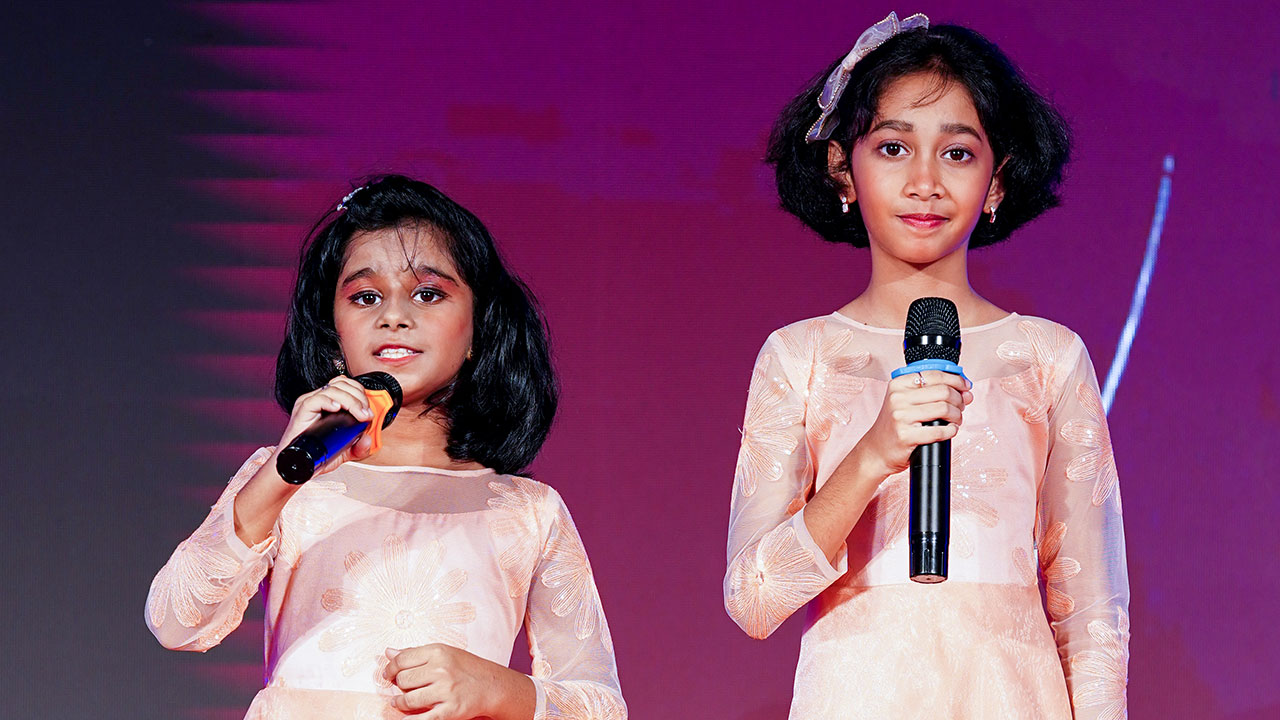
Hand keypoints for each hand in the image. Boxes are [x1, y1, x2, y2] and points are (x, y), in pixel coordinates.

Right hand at [272, 375, 376, 477]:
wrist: (296, 466)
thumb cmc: (316, 456)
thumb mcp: (344, 452)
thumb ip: (358, 447)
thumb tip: (368, 439)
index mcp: (328, 403)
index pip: (346, 385)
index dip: (360, 394)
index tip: (369, 413)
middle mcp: (318, 399)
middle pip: (342, 384)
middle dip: (359, 398)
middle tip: (366, 416)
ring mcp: (309, 403)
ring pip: (333, 390)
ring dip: (351, 401)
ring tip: (359, 416)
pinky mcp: (302, 410)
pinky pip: (316, 399)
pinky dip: (329, 402)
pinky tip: (337, 409)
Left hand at [383, 644, 532, 718]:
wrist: (492, 686)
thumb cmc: (466, 668)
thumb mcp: (444, 653)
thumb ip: (415, 653)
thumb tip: (388, 652)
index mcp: (438, 652)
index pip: (402, 659)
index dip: (390, 668)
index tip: (388, 674)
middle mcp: (441, 670)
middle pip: (403, 680)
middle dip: (398, 686)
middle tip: (401, 688)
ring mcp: (446, 691)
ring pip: (408, 700)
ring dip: (400, 703)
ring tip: (400, 702)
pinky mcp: (450, 711)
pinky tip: (405, 717)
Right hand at [854, 370, 972, 478]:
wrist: (876, 450)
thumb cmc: (895, 426)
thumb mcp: (906, 402)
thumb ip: (932, 393)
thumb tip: (966, 391)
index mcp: (898, 384)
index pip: (934, 374)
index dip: (956, 380)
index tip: (965, 387)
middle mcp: (897, 397)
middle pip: (943, 391)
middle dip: (959, 399)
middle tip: (962, 407)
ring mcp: (900, 416)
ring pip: (944, 408)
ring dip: (957, 415)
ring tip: (955, 420)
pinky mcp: (906, 435)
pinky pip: (939, 431)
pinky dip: (951, 431)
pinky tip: (950, 431)